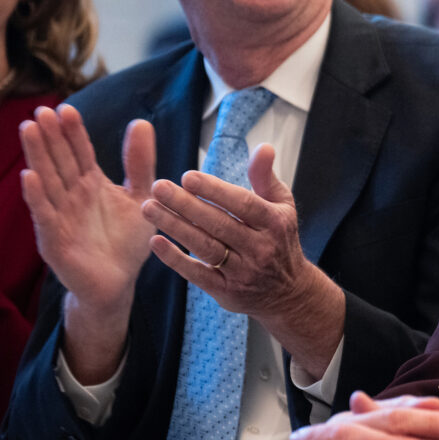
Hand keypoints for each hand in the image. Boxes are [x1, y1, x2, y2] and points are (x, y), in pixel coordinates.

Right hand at [19, 106, 156, 381]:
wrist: (117, 284)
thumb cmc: (126, 241)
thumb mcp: (140, 197)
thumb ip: (140, 163)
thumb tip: (141, 122)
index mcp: (90, 184)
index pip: (80, 151)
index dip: (72, 131)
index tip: (67, 108)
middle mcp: (70, 196)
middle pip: (58, 160)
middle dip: (50, 136)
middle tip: (41, 110)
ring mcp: (58, 216)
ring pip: (46, 181)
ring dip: (37, 156)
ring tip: (29, 129)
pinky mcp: (53, 239)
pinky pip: (43, 215)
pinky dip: (36, 196)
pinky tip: (28, 176)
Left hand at [142, 143, 343, 376]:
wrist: (288, 292)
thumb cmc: (279, 240)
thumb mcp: (282, 206)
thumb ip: (266, 177)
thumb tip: (263, 147)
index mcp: (275, 223)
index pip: (243, 204)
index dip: (215, 191)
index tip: (188, 177)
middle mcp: (261, 248)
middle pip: (219, 225)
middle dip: (186, 205)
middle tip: (159, 187)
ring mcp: (244, 272)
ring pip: (206, 247)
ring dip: (175, 227)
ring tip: (149, 208)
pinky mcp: (227, 291)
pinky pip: (198, 274)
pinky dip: (176, 259)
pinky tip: (156, 242)